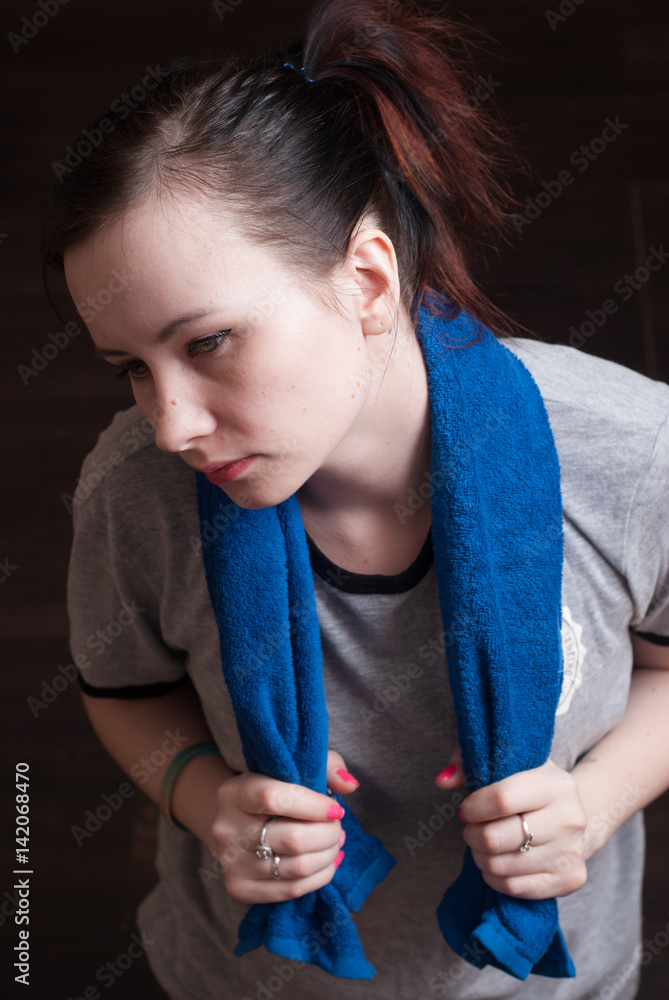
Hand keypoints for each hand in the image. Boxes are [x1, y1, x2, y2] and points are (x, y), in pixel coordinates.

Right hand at [211, 750, 358, 902]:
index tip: (336, 809)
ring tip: (334, 843)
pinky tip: (328, 862)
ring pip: (297, 867)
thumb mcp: (294, 767)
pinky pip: (291, 890)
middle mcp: (227, 828)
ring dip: (327, 856)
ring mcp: (231, 862)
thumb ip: (326, 766)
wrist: (237, 823)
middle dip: (328, 834)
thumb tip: (349, 785)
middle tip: (337, 828)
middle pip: (293, 839)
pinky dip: (320, 877)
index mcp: (235, 792)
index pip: (273, 798)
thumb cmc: (273, 790)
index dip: (313, 805)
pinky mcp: (239, 888)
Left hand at [434, 748, 587, 898]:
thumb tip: (443, 780)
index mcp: (556, 784)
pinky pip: (514, 887)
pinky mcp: (570, 879)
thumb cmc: (529, 786)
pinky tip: (495, 862)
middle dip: (472, 835)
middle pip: (496, 838)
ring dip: (479, 857)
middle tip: (471, 829)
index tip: (467, 809)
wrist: (574, 814)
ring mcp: (571, 851)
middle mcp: (570, 818)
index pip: (503, 799)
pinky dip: (494, 877)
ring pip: (501, 866)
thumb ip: (469, 764)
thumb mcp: (506, 764)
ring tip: (482, 845)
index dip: (474, 807)